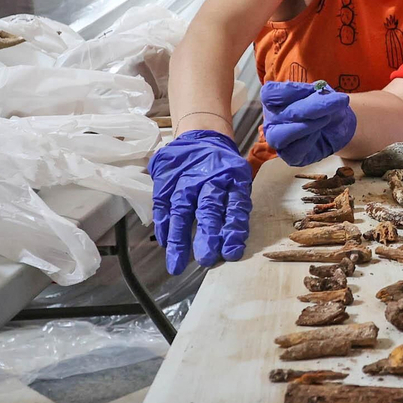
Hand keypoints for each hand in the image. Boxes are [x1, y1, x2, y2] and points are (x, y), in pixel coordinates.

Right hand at [148, 130, 251, 274]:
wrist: (202, 138)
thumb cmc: (224, 169)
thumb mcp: (239, 181)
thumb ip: (236, 209)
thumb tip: (232, 248)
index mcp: (234, 178)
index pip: (236, 205)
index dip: (234, 229)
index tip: (231, 253)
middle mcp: (210, 179)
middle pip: (209, 207)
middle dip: (208, 234)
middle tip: (206, 258)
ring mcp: (186, 179)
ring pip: (182, 209)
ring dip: (179, 238)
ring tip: (177, 264)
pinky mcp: (166, 181)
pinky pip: (163, 204)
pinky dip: (163, 224)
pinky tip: (164, 243)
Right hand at [261, 81, 356, 165]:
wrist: (337, 126)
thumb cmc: (325, 106)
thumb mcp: (325, 94)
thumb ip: (318, 92)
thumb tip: (318, 92)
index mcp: (273, 101)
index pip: (270, 94)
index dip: (292, 91)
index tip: (314, 89)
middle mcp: (271, 120)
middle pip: (281, 114)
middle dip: (311, 108)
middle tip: (337, 101)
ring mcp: (278, 139)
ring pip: (281, 136)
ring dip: (306, 126)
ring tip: (326, 118)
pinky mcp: (289, 156)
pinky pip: (293, 151)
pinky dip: (309, 141)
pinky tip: (319, 133)